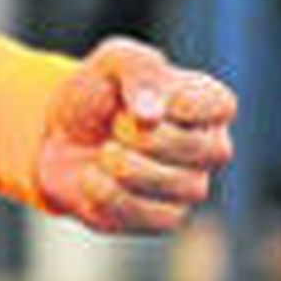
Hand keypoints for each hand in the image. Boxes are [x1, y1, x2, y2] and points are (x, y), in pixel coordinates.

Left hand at [36, 36, 234, 235]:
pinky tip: (92, 177)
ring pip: (183, 187)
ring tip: (105, 151)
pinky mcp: (163, 218)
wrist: (59, 134)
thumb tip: (150, 116)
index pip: (222, 106)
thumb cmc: (97, 92)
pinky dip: (110, 194)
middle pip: (206, 150)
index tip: (151, 100)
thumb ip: (138, 71)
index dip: (187, 105)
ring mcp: (189, 186)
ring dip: (128, 166)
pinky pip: (152, 216)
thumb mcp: (113, 62)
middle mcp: (208, 147)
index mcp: (206, 103)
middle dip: (148, 136)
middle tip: (116, 125)